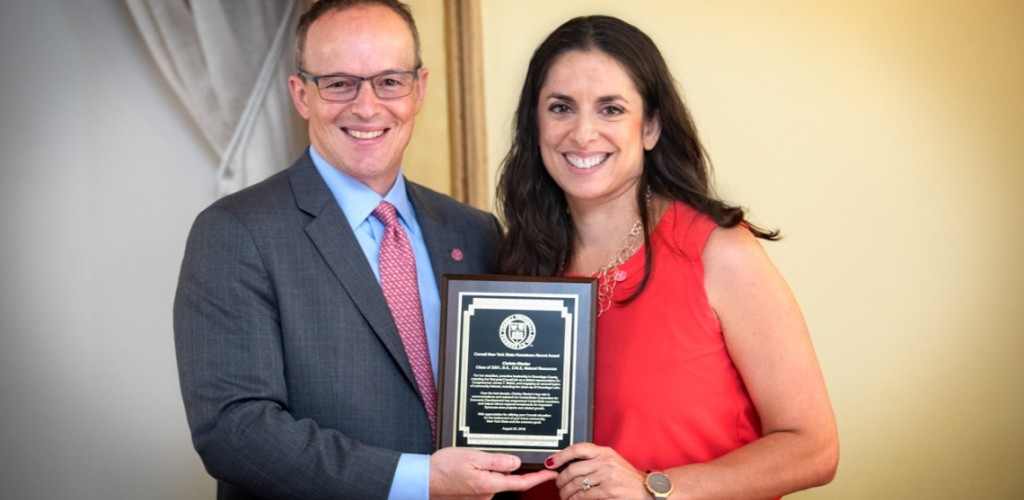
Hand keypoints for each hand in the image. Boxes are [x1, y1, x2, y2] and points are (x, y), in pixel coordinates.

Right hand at [429, 447, 557, 498]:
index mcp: (489, 485)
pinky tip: (470, 465)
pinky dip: (483, 472)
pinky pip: (484, 482)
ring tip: (474, 458)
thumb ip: (497, 461)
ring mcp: (478, 496)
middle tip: (496, 453)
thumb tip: (516, 462)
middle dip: (508, 467)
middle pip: (508, 479)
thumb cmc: (442, 468)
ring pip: (494, 479)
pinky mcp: (471, 495)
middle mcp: (486, 494)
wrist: (421, 480)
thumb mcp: (472, 457)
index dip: (539, 478)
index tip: (551, 472)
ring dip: (492, 469)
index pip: (521, 482)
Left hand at [545, 443, 646, 498]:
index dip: (560, 455)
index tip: (550, 463)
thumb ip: (593, 460)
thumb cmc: (627, 477)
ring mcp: (607, 477)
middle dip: (561, 480)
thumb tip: (567, 465)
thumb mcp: (612, 461)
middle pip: (572, 470)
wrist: (647, 490)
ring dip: (566, 493)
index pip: (577, 449)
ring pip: (576, 484)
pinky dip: (575, 499)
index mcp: (604, 452)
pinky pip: (584, 496)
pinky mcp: (608, 491)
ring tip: (564, 496)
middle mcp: (605, 462)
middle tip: (558, 486)